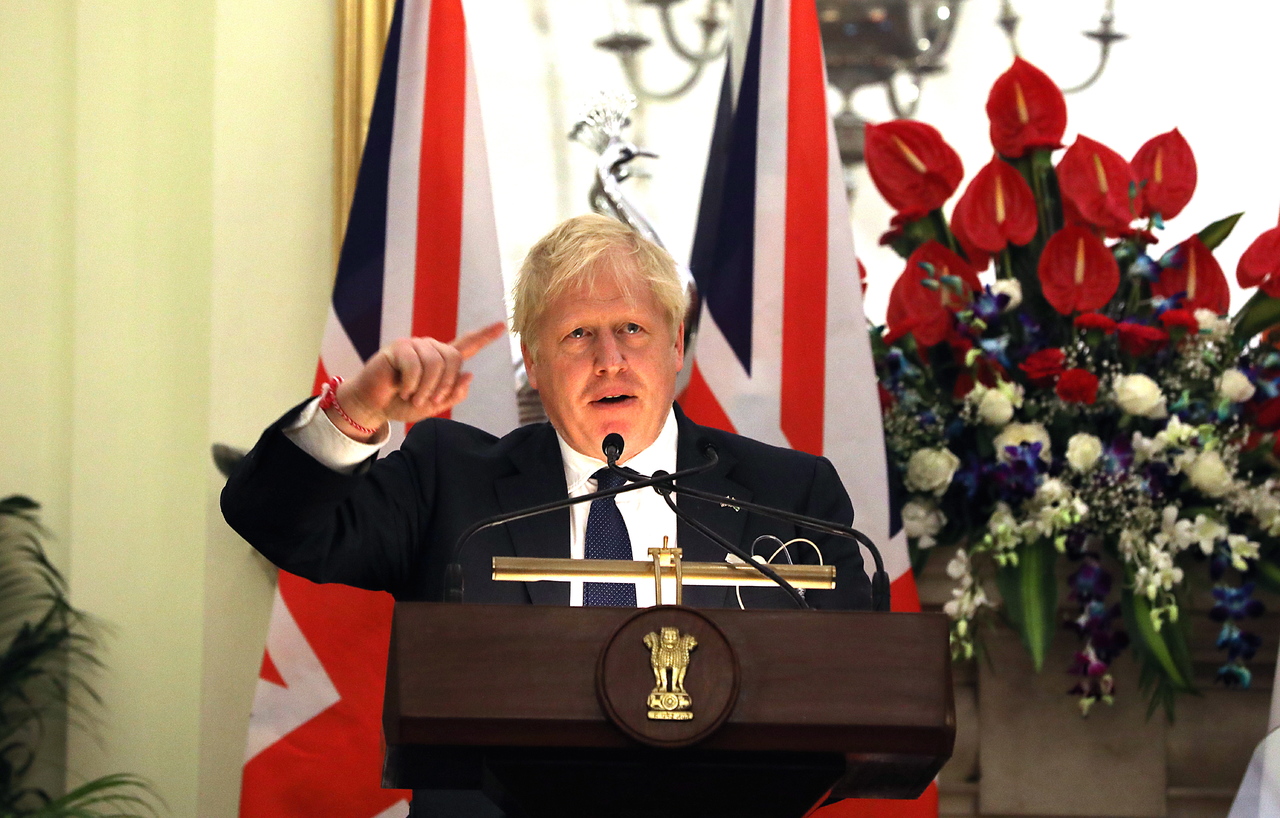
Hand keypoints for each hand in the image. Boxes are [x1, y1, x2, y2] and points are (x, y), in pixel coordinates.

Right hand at [328, 322, 506, 439]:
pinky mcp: (399, 348)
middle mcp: (431, 348)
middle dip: (444, 385)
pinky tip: (400, 388)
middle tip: (427, 401)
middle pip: (454, 359)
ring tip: (412, 397)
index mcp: (442, 360)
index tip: (502, 325)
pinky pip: (414, 366)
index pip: (467, 345)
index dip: (485, 336)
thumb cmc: (402, 403)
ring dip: (425, 388)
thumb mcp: (433, 406)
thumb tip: (469, 374)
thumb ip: (453, 394)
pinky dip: (410, 385)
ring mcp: (415, 345)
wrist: (374, 405)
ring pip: (435, 364)